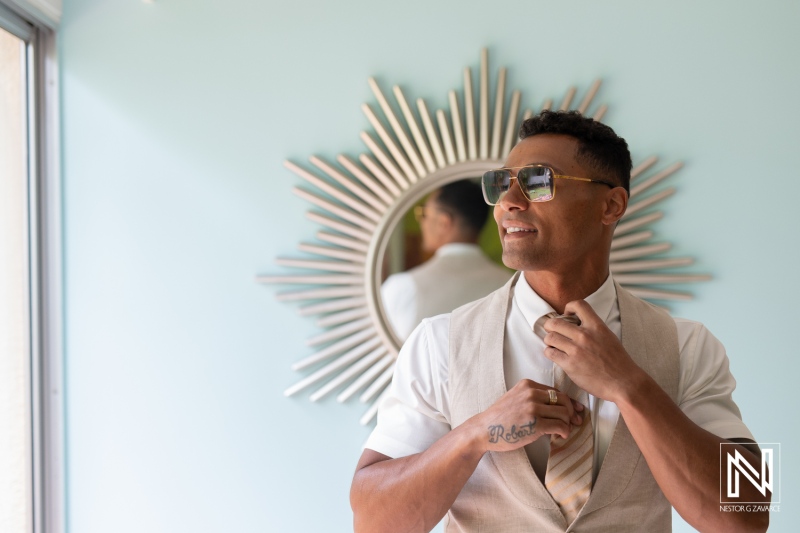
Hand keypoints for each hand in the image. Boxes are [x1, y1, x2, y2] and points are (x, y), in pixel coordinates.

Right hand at [469, 379, 584, 453]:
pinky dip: (564, 431)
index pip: (555, 391)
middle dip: (572, 412)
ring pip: (563, 413)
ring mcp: (533, 407)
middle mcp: (531, 393)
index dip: (568, 402)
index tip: (575, 410)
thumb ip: (534, 398)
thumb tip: (558, 406)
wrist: (485, 430)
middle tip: (575, 421)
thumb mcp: (516, 398)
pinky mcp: (535, 423)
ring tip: (564, 430)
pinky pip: (560, 425)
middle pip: (563, 400)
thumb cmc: (500, 418)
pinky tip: (561, 436)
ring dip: (567, 424)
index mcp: (527, 385)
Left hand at [542, 300, 642, 402]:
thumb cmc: (618, 362)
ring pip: (550, 337)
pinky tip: (555, 355)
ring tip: (554, 345)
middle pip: (555, 322)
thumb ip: (593, 329)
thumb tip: (577, 326)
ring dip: (549, 341)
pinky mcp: (570, 364)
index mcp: (597, 326)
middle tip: (552, 331)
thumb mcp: (608, 337)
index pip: (578, 305)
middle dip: (550, 326)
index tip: (567, 315)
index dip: (568, 307)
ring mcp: (576, 350)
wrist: (624, 383)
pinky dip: (550, 353)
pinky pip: (550, 353)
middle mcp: (584, 335)